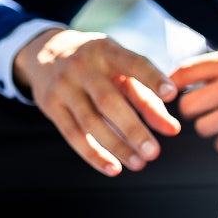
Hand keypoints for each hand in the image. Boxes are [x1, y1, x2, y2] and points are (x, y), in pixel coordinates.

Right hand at [15, 28, 180, 175]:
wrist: (45, 52)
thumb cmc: (96, 64)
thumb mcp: (120, 67)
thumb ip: (146, 95)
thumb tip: (171, 129)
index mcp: (106, 50)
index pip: (133, 63)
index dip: (152, 78)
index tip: (172, 95)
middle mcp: (82, 66)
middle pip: (108, 101)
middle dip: (133, 129)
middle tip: (154, 152)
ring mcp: (63, 86)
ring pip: (90, 122)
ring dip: (116, 146)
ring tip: (139, 163)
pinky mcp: (51, 106)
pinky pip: (73, 135)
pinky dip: (94, 155)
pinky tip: (113, 168)